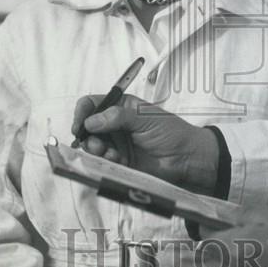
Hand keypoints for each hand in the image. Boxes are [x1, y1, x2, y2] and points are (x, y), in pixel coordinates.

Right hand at [72, 94, 219, 193]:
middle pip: (87, 127)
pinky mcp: (119, 162)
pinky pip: (102, 162)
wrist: (187, 158)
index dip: (83, 112)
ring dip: (96, 150)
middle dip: (88, 136)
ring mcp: (116, 144)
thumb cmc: (172, 132)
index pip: (93, 104)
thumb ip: (118, 117)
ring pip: (92, 146)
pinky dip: (105, 162)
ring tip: (109, 153)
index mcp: (121, 107)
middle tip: (97, 144)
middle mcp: (115, 125)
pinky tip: (117, 161)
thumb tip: (92, 121)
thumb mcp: (146, 118)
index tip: (80, 123)